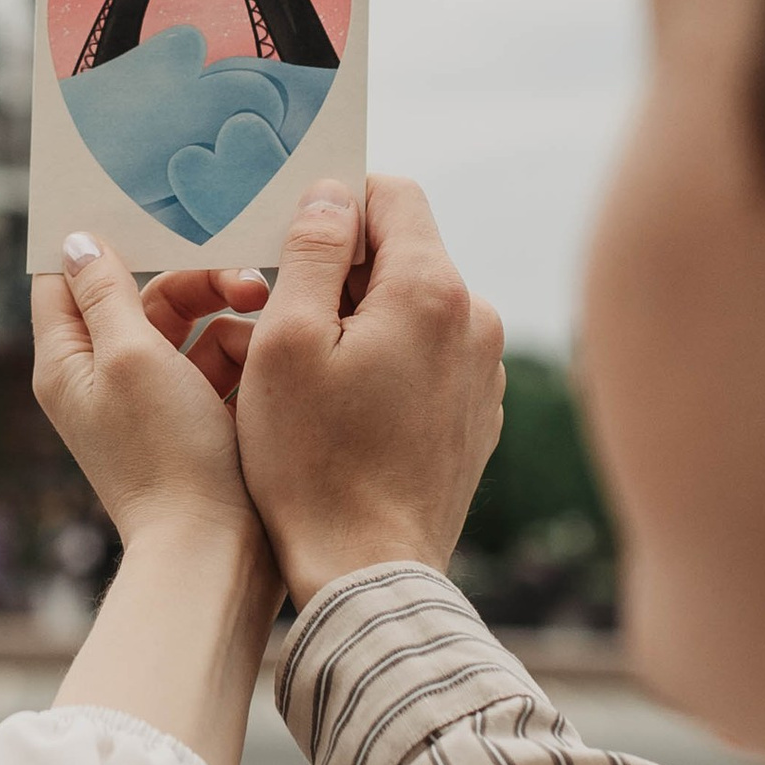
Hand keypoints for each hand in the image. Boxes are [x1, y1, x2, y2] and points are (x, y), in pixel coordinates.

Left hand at [30, 233, 270, 549]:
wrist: (218, 550)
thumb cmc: (168, 456)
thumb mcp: (130, 359)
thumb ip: (105, 293)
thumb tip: (77, 240)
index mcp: (69, 361)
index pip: (67, 278)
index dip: (101, 239)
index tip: (147, 208)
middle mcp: (105, 377)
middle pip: (143, 295)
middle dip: (195, 279)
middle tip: (246, 279)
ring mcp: (154, 400)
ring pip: (192, 325)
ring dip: (231, 313)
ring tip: (268, 314)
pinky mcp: (199, 419)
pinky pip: (222, 363)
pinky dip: (247, 351)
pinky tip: (274, 353)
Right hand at [235, 176, 506, 605]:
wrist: (368, 572)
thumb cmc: (314, 463)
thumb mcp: (286, 343)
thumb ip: (312, 252)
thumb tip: (331, 193)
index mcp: (431, 289)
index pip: (392, 193)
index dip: (334, 205)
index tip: (288, 244)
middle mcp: (476, 319)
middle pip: (403, 251)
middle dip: (342, 270)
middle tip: (281, 317)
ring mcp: (484, 370)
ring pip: (413, 306)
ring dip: (363, 319)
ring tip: (310, 374)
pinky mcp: (477, 413)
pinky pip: (428, 357)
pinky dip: (388, 362)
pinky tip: (347, 410)